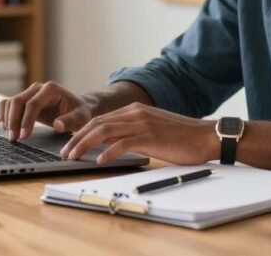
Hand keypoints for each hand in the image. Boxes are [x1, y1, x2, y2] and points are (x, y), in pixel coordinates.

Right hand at [0, 81, 96, 141]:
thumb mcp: (80, 117)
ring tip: (11, 136)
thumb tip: (57, 125)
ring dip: (7, 119)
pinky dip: (4, 114)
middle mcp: (38, 88)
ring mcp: (30, 92)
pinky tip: (6, 128)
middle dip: (14, 121)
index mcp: (51, 89)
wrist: (77, 107)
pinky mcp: (25, 100)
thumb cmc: (80, 112)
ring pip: (10, 102)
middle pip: (18, 101)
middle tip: (14, 139)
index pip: (33, 103)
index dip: (26, 120)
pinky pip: (8, 103)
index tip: (24, 136)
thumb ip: (70, 121)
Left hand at [60, 103, 218, 164]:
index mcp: (134, 110)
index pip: (100, 119)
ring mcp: (142, 124)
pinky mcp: (150, 137)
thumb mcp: (152, 129)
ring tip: (73, 156)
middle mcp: (135, 113)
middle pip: (97, 123)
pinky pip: (123, 144)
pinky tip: (99, 161)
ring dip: (85, 144)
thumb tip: (111, 145)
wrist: (206, 136)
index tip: (70, 144)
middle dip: (77, 138)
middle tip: (65, 152)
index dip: (82, 132)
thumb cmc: (181, 137)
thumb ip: (132, 133)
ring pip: (104, 131)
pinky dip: (108, 152)